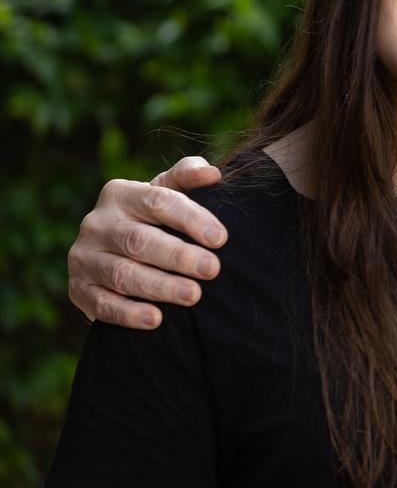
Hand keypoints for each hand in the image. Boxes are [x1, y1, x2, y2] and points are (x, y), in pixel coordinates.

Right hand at [68, 157, 226, 328]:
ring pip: (122, 274)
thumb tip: (212, 173)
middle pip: (139, 240)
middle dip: (178, 256)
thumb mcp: (167, 192)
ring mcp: (83, 257)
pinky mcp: (78, 289)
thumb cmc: (152, 218)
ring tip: (193, 295)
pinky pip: (102, 304)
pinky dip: (128, 313)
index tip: (220, 238)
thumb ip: (187, 178)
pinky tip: (156, 319)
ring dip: (160, 286)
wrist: (114, 252)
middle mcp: (96, 223)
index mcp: (119, 194)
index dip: (190, 219)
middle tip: (211, 269)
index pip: (157, 201)